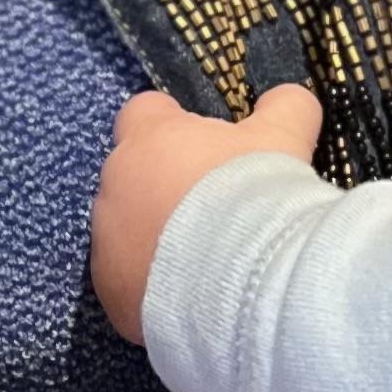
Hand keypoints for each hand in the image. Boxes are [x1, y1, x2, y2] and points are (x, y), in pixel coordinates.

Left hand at [93, 87, 325, 339]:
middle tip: (213, 207)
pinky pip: (127, 281)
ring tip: (204, 257)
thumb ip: (283, 106)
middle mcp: (115, 185)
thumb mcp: (284, 137)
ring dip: (155, 236)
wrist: (242, 281)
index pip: (143, 112)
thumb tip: (285, 98)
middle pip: (132, 175)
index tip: (202, 144)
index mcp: (149, 138)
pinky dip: (152, 284)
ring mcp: (106, 242)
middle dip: (163, 186)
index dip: (172, 123)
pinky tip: (192, 293)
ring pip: (125, 231)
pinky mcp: (111, 293)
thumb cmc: (255, 195)